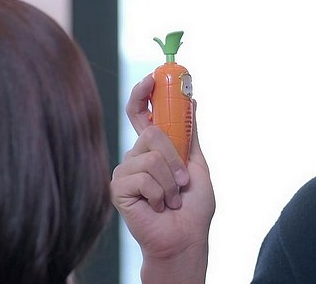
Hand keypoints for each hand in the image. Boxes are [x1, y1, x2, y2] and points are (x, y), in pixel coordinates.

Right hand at [111, 75, 214, 282]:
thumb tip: (193, 100)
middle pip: (150, 132)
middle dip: (175, 156)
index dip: (144, 93)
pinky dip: (159, 193)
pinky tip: (158, 206)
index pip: (141, 112)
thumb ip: (189, 134)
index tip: (154, 77)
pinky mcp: (118, 188)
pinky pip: (142, 176)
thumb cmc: (192, 205)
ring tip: (171, 198)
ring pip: (150, 156)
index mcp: (154, 147)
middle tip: (183, 180)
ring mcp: (125, 170)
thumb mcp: (197, 163)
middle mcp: (136, 155)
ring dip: (170, 180)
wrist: (185, 237)